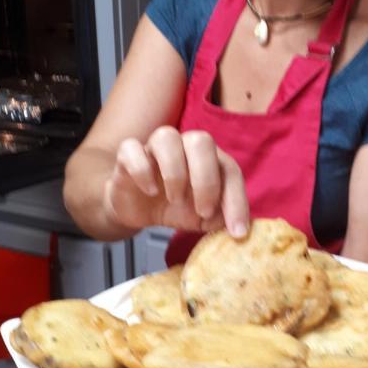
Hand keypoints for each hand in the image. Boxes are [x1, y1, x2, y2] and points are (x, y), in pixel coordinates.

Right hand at [104, 127, 248, 235]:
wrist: (138, 211)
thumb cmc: (176, 208)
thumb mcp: (204, 219)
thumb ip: (222, 218)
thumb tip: (239, 227)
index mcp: (210, 159)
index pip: (229, 169)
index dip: (236, 199)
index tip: (236, 231)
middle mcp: (184, 147)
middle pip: (201, 141)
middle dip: (206, 180)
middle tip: (202, 211)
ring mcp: (155, 148)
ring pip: (166, 136)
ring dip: (175, 172)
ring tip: (175, 200)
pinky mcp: (127, 156)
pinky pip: (131, 148)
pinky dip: (141, 170)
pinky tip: (148, 191)